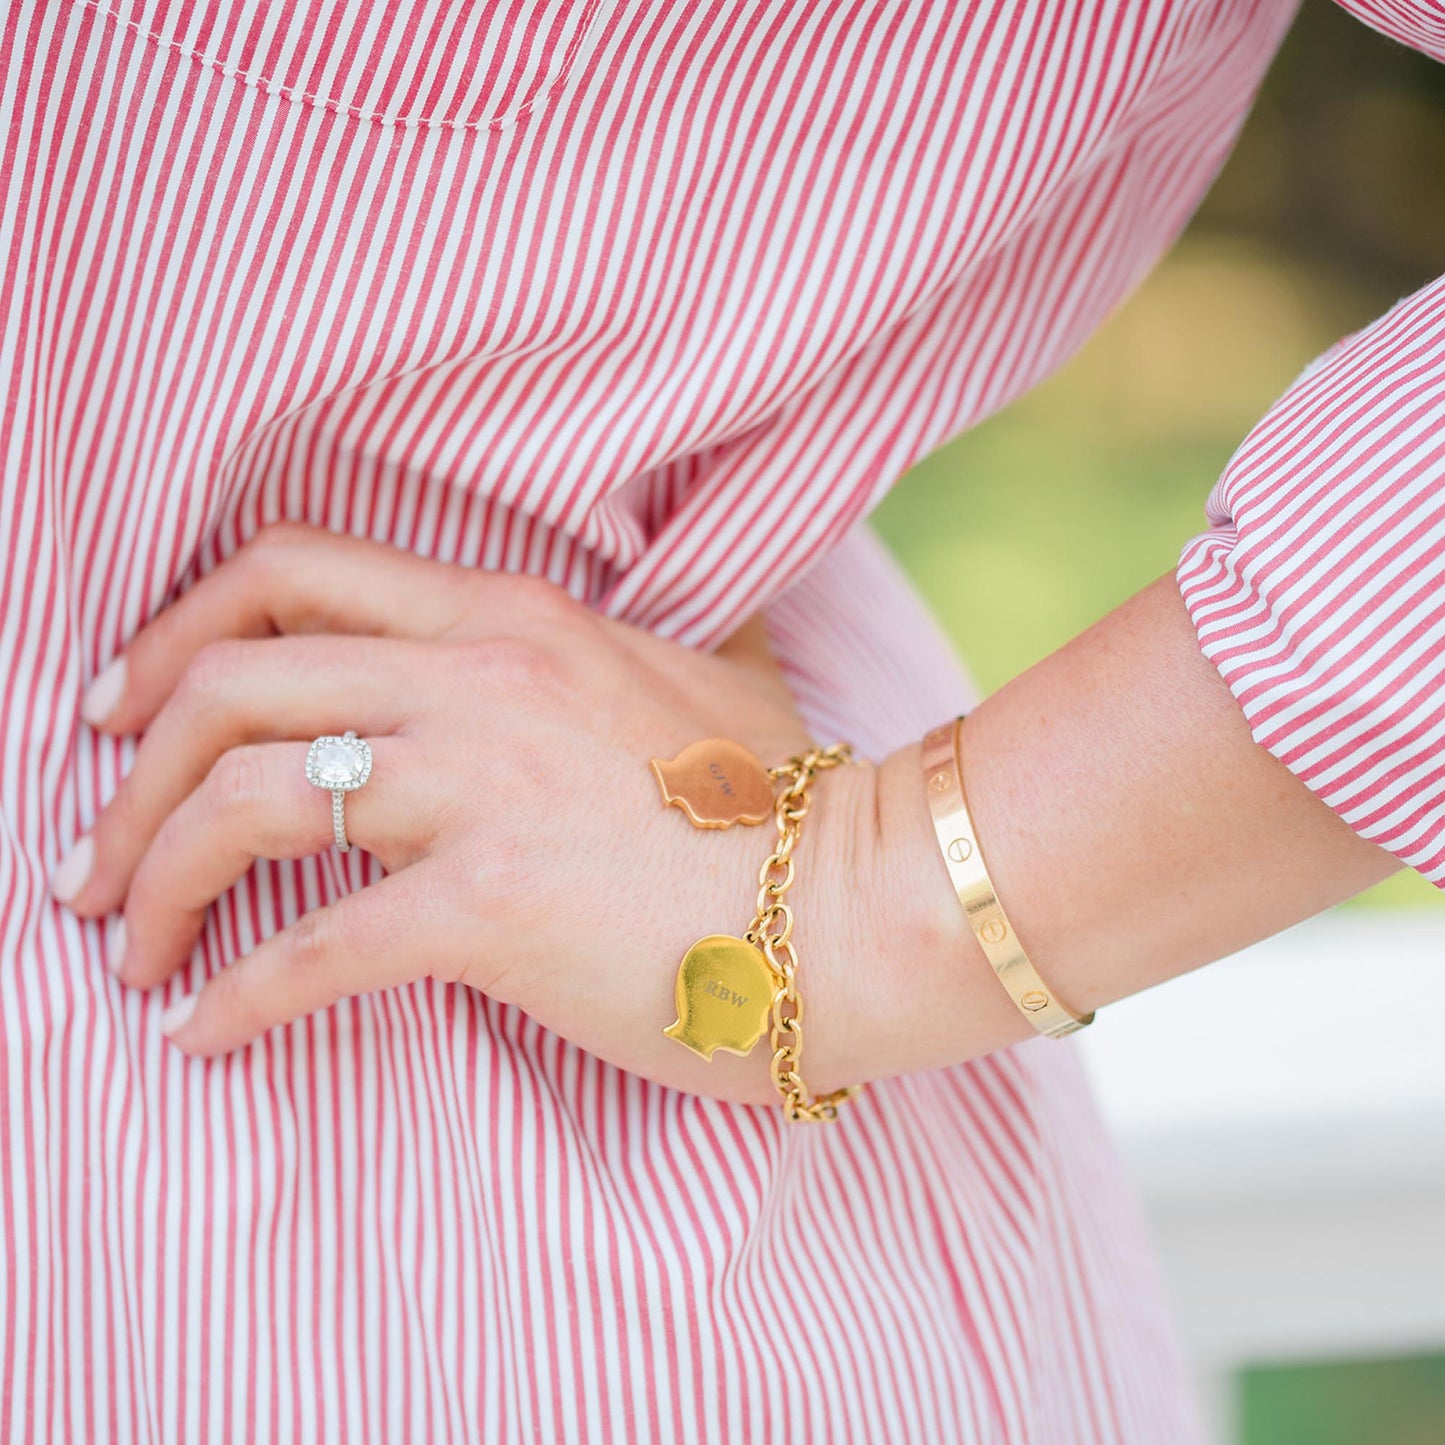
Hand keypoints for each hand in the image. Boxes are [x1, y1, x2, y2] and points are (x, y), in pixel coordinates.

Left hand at [52, 520, 918, 1106]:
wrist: (860, 897)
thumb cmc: (783, 804)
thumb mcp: (692, 681)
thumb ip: (614, 652)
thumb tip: (604, 649)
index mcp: (511, 618)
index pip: (289, 571)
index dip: (178, 628)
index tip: (124, 704)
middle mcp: (479, 678)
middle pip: (228, 681)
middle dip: (127, 765)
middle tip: (92, 847)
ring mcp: (483, 786)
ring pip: (242, 801)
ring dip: (151, 878)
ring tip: (124, 943)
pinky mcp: (494, 905)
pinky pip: (311, 949)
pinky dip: (233, 995)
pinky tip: (203, 1032)